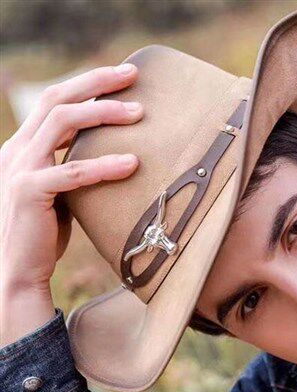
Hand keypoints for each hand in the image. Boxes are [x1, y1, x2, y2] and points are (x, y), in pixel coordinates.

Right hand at [0, 62, 142, 294]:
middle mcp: (16, 149)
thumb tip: (109, 157)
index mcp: (23, 147)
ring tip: (140, 114)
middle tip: (133, 74)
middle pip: (56, 99)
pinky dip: (105, 165)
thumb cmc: (43, 235)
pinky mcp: (29, 192)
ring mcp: (19, 168)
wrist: (17, 272)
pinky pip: (73, 172)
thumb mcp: (57, 194)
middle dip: (96, 82)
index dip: (86, 86)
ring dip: (104, 113)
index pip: (54, 102)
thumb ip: (71, 170)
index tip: (121, 78)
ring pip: (62, 123)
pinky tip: (133, 163)